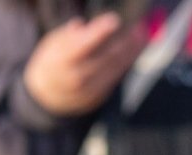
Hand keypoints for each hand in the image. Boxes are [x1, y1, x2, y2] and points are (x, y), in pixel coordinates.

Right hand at [22, 14, 148, 118]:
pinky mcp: (100, 96)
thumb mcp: (52, 44)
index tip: (114, 20)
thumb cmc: (52, 61)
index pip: (81, 44)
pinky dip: (127, 62)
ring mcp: (90, 90)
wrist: (47, 96)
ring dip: (133, 51)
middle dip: (126, 41)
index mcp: (61, 61)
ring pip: (116, 68)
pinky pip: (116, 77)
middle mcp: (77, 78)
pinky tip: (136, 49)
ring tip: (144, 35)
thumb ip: (69, 36)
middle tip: (140, 26)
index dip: (99, 32)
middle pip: (106, 57)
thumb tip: (82, 26)